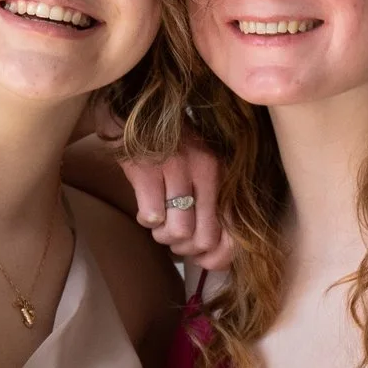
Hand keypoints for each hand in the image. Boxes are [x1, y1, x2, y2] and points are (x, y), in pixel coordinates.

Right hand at [124, 138, 236, 272]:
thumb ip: (213, 203)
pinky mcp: (146, 170)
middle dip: (185, 248)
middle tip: (172, 237)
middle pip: (204, 239)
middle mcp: (206, 170)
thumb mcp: (201, 167)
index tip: (200, 258)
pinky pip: (152, 217)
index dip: (216, 257)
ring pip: (177, 232)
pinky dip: (146, 219)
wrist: (133, 108)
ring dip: (163, 234)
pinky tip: (145, 205)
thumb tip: (213, 252)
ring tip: (158, 221)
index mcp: (223, 172)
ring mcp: (176, 168)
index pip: (233, 231)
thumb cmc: (170, 146)